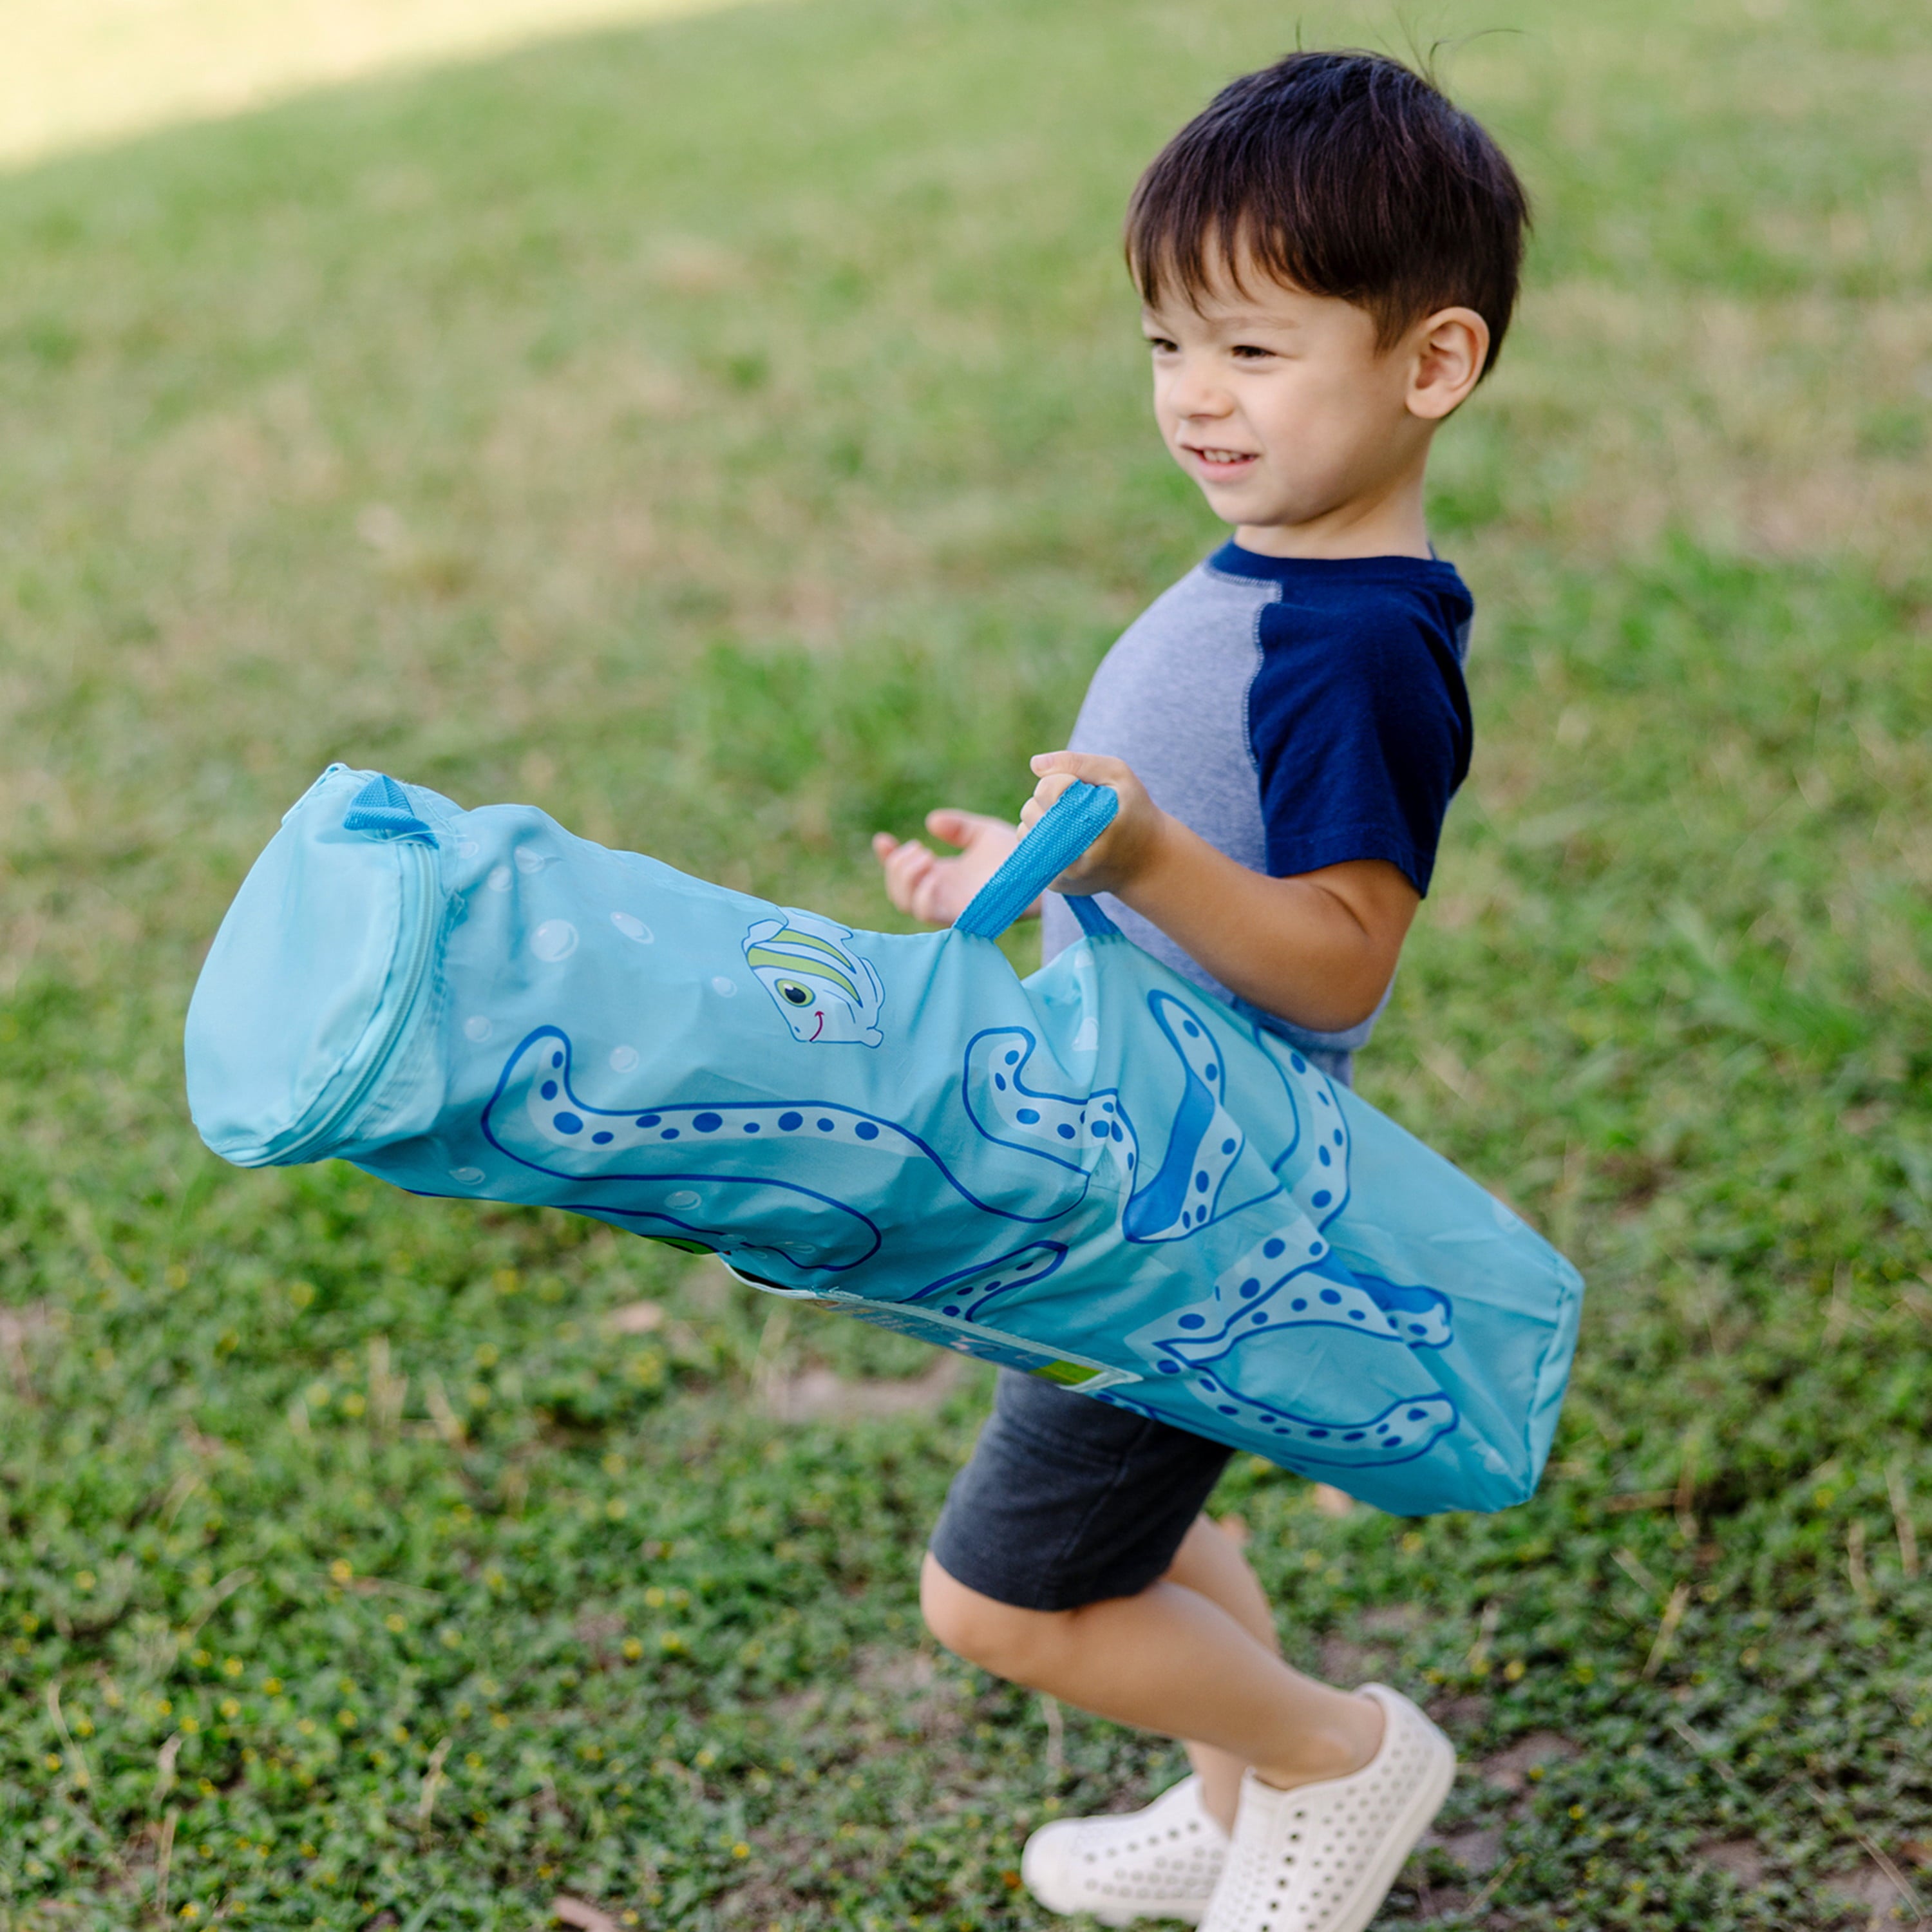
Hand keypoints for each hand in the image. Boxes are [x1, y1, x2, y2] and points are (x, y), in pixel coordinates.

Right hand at [871, 809, 1023, 925]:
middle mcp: (944, 894)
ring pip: (908, 905)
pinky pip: (930, 914)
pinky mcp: (963, 916)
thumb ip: (957, 827)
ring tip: (926, 857)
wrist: (1044, 867)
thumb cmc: (1019, 854)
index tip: (882, 840)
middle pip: (899, 893)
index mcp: (944, 876)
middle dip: (896, 869)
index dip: (887, 859)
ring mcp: (952, 906)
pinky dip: (923, 896)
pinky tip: (933, 876)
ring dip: (906, 879)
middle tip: (920, 849)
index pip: (903, 873)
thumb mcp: (982, 833)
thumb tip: (931, 822)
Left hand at [1019, 752, 1169, 896]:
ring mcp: (1061, 875)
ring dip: (1042, 818)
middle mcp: (1072, 858)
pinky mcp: (1054, 885)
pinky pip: (1029, 848)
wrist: (1147, 861)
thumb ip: (1077, 763)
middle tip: (1078, 805)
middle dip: (1050, 800)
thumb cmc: (1134, 812)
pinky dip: (1041, 836)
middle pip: (1030, 809)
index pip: (1047, 789)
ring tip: (1071, 820)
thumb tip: (1035, 764)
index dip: (1064, 780)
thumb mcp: (1118, 775)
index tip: (1087, 788)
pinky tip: (1065, 835)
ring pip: (1025, 829)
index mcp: (1091, 827)